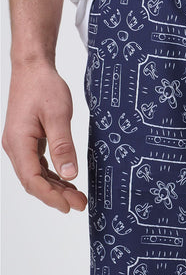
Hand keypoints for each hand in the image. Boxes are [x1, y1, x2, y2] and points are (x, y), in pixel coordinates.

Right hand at [2, 60, 87, 212]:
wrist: (33, 68)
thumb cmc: (44, 87)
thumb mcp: (58, 115)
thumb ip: (63, 145)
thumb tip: (70, 174)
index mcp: (18, 142)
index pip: (32, 179)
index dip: (50, 196)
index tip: (69, 206)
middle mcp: (14, 146)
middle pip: (32, 181)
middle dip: (56, 196)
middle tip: (80, 204)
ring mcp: (19, 144)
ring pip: (35, 175)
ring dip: (55, 188)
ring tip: (78, 197)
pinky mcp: (27, 141)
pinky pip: (38, 165)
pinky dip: (52, 176)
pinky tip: (68, 181)